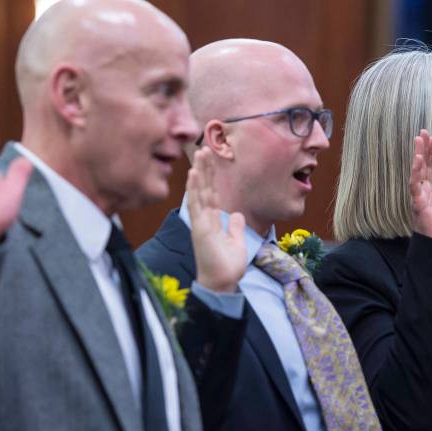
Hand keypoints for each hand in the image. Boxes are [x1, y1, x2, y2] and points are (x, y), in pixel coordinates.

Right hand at [186, 147, 246, 292]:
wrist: (222, 282)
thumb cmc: (227, 266)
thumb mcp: (236, 242)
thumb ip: (234, 227)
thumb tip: (236, 214)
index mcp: (212, 221)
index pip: (212, 194)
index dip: (212, 177)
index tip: (212, 160)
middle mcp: (204, 219)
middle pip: (204, 189)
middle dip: (205, 169)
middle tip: (205, 148)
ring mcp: (200, 223)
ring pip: (199, 192)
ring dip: (199, 173)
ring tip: (200, 153)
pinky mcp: (200, 228)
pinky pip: (197, 205)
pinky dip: (195, 189)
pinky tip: (195, 174)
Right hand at [409, 129, 431, 241]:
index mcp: (427, 193)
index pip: (426, 169)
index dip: (428, 154)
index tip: (431, 139)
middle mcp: (420, 193)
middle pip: (420, 167)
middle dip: (421, 149)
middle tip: (423, 132)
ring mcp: (418, 198)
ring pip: (416, 172)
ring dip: (418, 155)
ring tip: (419, 139)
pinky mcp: (418, 203)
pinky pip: (415, 184)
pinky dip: (416, 171)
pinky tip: (418, 158)